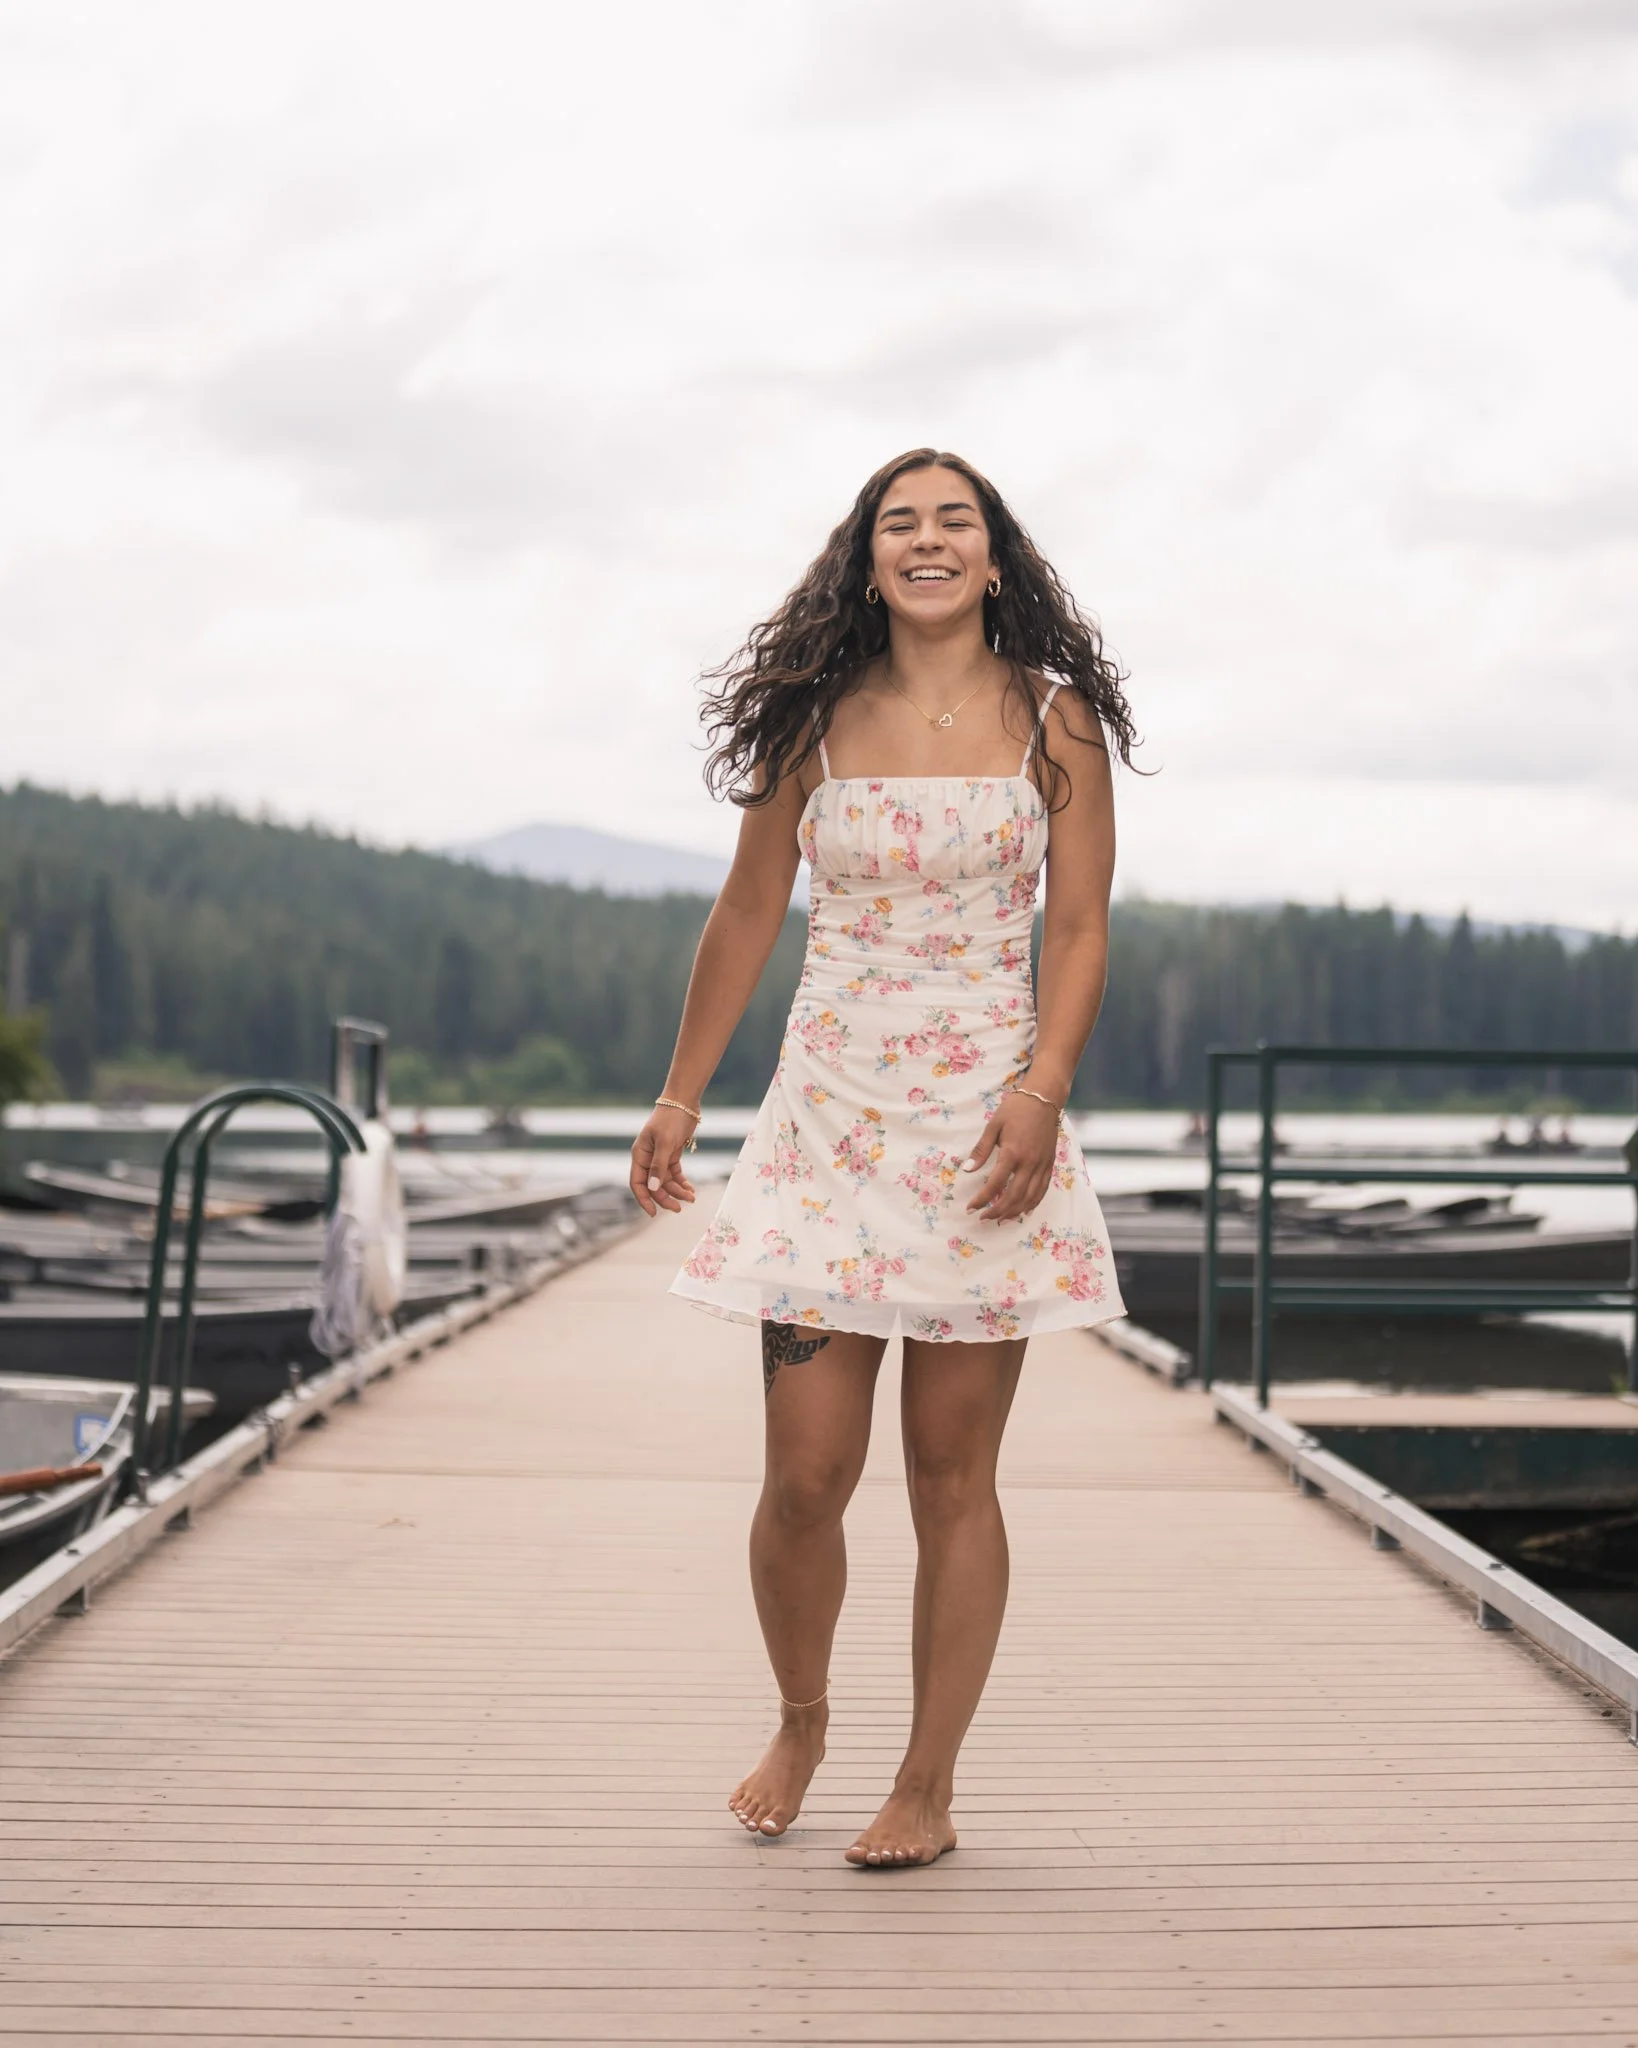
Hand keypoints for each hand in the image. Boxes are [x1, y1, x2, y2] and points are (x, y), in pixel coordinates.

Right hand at [630, 1107, 699, 1216]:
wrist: (683, 1102)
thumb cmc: (670, 1119)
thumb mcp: (665, 1143)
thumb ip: (659, 1166)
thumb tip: (653, 1188)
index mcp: (640, 1155)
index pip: (637, 1183)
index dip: (644, 1200)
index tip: (653, 1213)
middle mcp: (648, 1158)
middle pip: (654, 1185)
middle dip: (665, 1198)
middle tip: (679, 1208)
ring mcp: (660, 1157)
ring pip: (666, 1181)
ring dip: (677, 1191)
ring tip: (691, 1197)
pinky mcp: (672, 1154)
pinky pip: (675, 1174)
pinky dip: (682, 1182)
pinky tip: (690, 1189)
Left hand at [962, 1091, 1059, 1222]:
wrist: (1044, 1098)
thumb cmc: (1015, 1109)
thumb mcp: (993, 1126)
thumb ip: (981, 1150)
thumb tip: (966, 1170)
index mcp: (1012, 1153)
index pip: (995, 1184)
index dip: (982, 1199)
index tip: (971, 1207)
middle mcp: (1029, 1163)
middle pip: (1013, 1197)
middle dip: (997, 1211)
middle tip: (983, 1218)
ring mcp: (1042, 1165)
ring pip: (1030, 1198)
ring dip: (1014, 1212)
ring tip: (1000, 1219)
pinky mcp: (1050, 1165)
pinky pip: (1042, 1190)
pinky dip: (1032, 1203)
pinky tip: (1023, 1210)